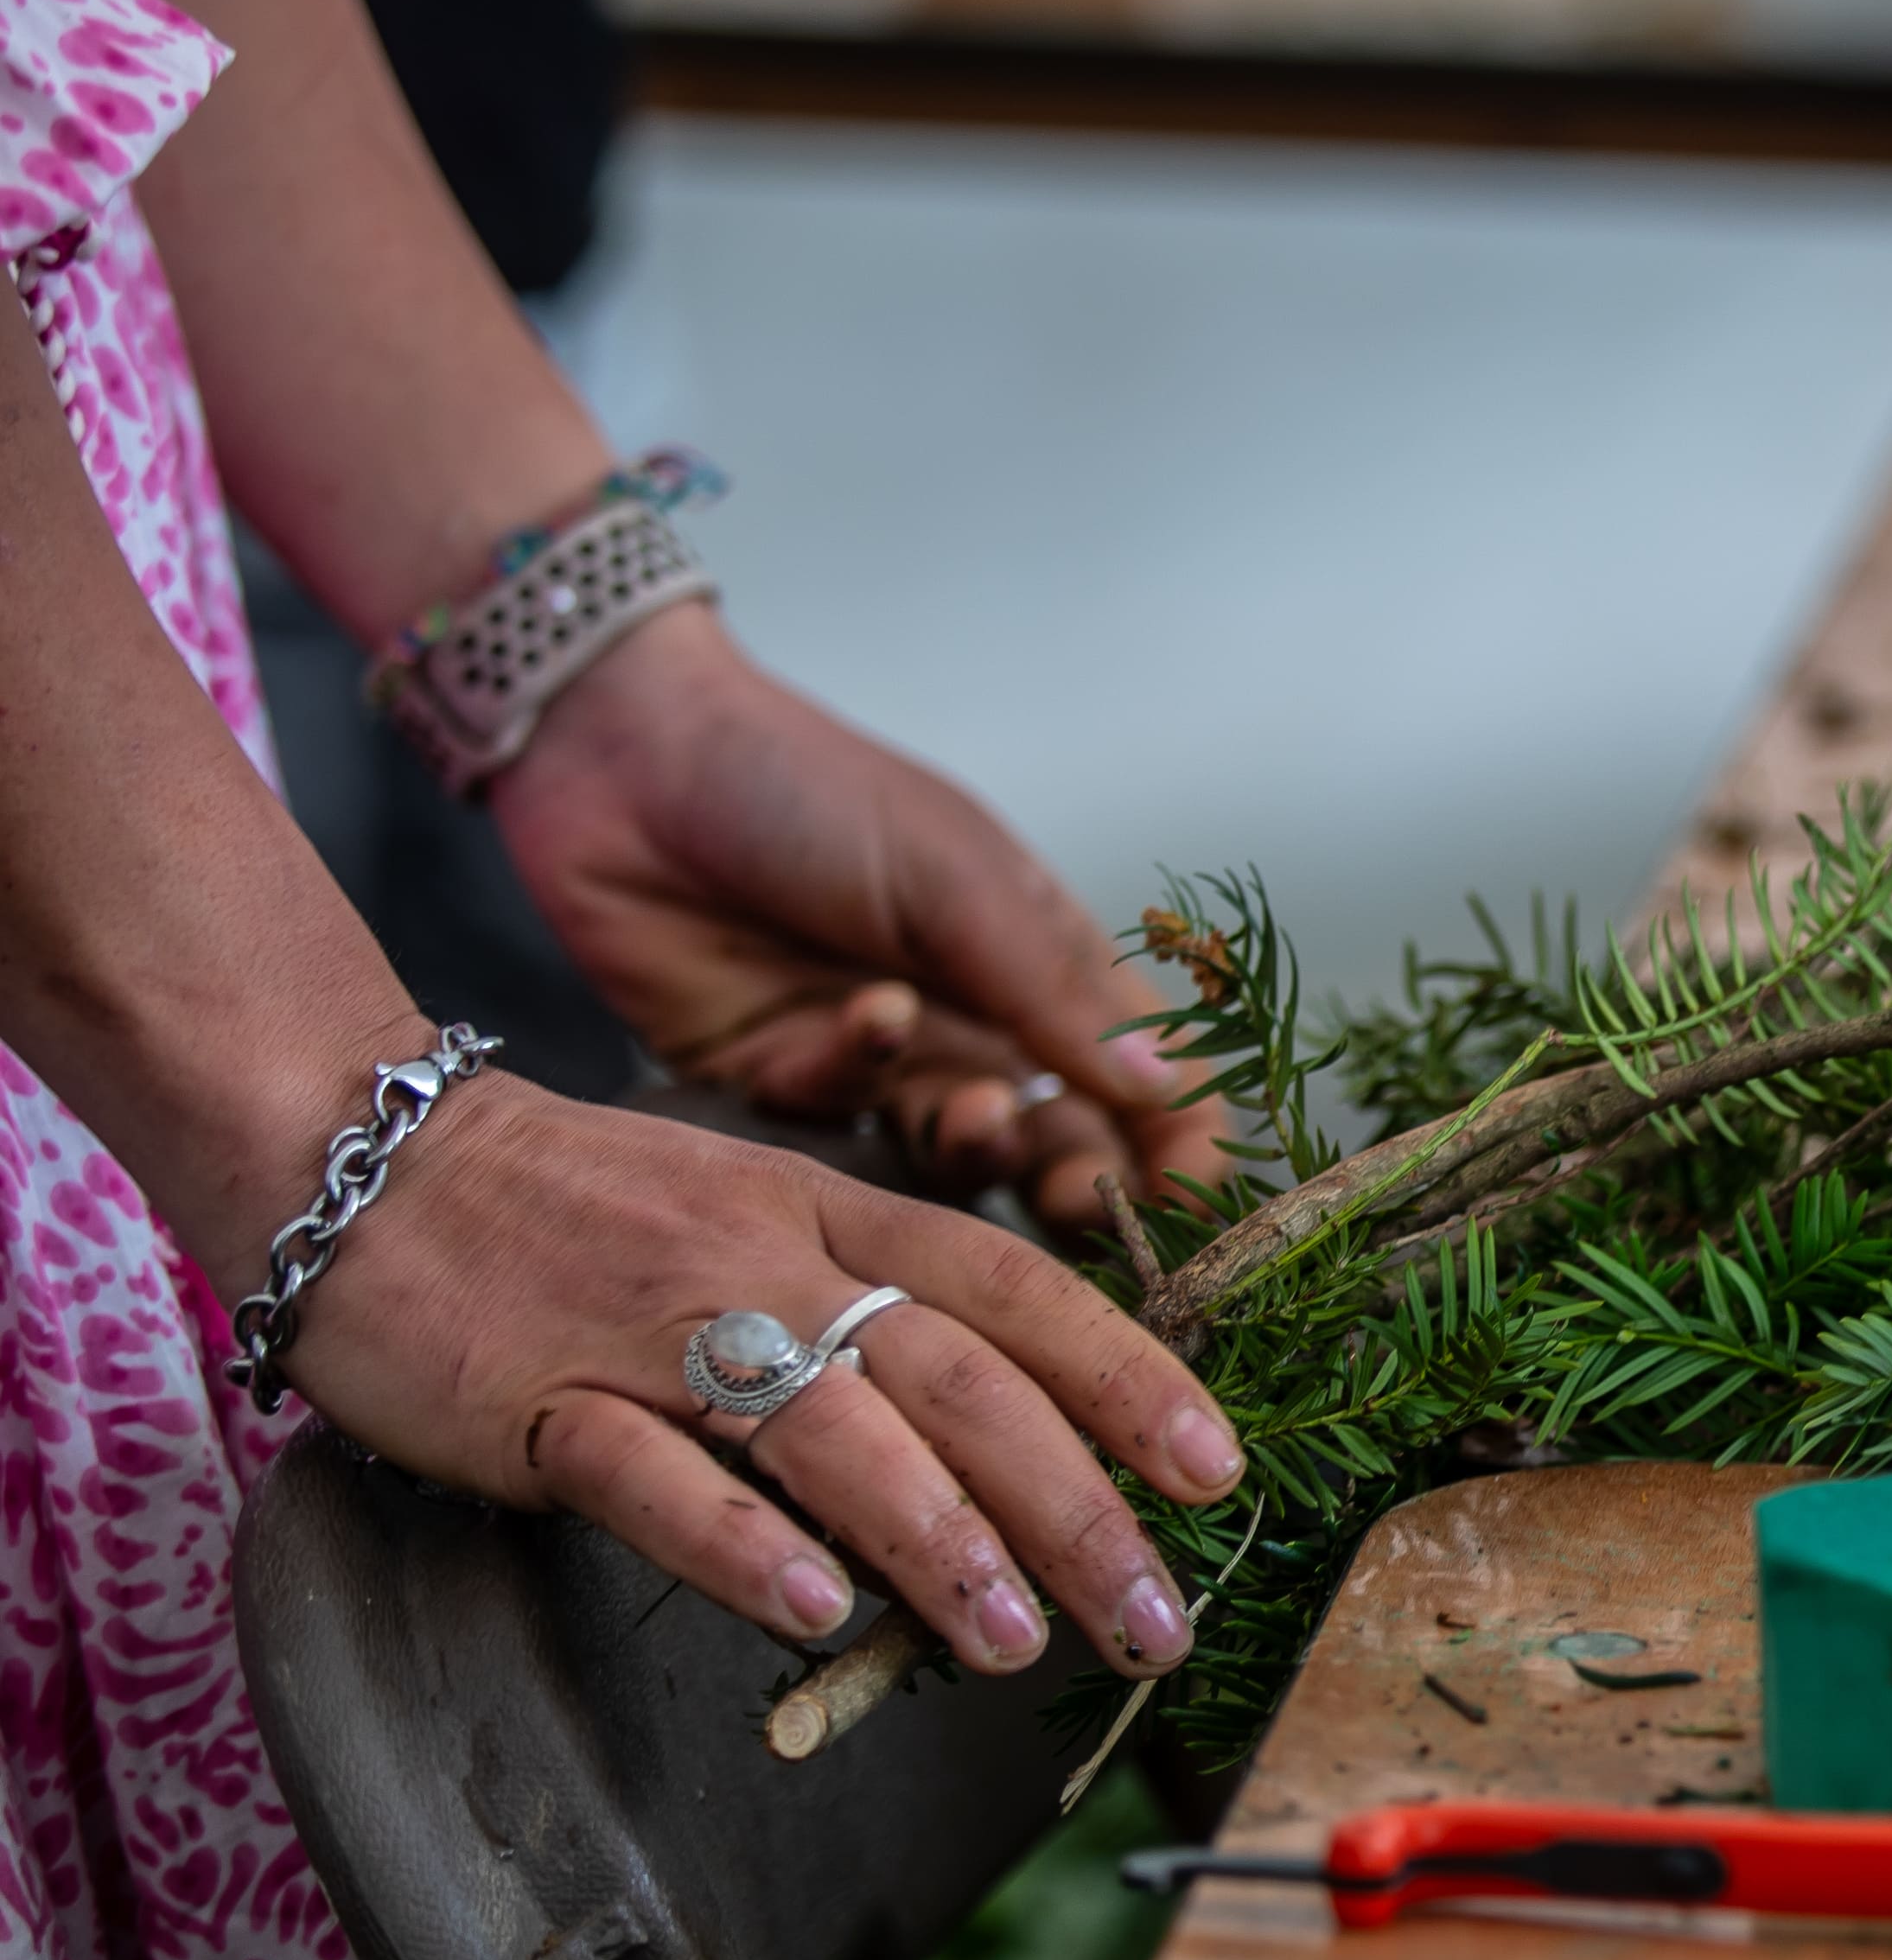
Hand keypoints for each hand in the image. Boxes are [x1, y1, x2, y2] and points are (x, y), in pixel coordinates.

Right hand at [280, 1049, 1242, 1671]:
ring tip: (1018, 1639)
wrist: (356, 1153)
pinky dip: (737, 1541)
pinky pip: (650, 1473)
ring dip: (938, 1535)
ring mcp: (648, 1327)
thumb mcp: (755, 1221)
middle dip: (1075, 1502)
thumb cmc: (583, 1210)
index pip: (1017, 1289)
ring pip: (827, 1425)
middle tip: (1155, 1613)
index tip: (1218, 1472)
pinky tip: (812, 1612)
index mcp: (830, 1212)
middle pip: (957, 1377)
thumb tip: (1012, 1436)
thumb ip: (872, 1312)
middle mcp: (762, 1259)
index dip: (1128, 1378)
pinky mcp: (533, 1398)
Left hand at [486, 604, 1216, 1226]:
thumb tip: (1160, 1089)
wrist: (627, 760)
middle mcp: (969, 1026)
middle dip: (1082, 1179)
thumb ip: (1053, 993)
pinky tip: (863, 1015)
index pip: (1142, 1077)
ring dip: (976, 1138)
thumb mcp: (958, 877)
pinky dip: (857, 1073)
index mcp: (1039, 965)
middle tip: (1083, 1199)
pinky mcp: (775, 1085)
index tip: (1195, 1199)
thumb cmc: (810, 790)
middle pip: (1059, 1140)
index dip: (1180, 1142)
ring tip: (980, 1106)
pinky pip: (835, 1118)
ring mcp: (875, 1064)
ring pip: (949, 1151)